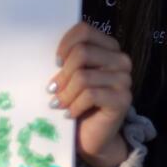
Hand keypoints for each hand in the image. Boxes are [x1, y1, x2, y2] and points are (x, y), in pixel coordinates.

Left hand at [51, 22, 132, 166]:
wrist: (91, 136)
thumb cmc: (77, 102)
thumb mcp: (70, 76)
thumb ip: (65, 60)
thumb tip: (42, 51)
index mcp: (108, 47)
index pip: (84, 30)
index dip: (65, 44)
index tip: (55, 62)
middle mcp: (120, 60)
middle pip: (82, 52)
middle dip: (62, 74)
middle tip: (51, 89)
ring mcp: (124, 80)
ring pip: (84, 77)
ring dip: (65, 94)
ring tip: (57, 104)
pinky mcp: (123, 100)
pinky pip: (91, 95)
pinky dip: (74, 105)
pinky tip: (69, 113)